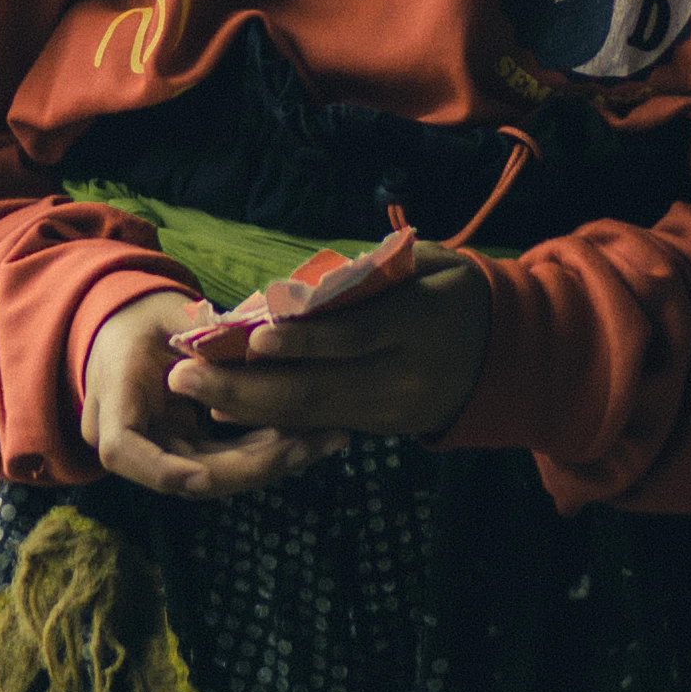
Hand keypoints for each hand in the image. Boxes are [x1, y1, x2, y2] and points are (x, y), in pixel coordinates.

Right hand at [83, 287, 326, 500]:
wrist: (125, 330)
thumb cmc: (143, 315)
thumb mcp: (166, 313)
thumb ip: (196, 328)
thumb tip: (241, 331)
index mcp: (113, 400)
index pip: (123, 449)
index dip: (162, 470)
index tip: (200, 478)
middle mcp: (129, 439)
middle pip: (185, 474)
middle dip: (249, 467)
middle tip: (306, 446)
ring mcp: (158, 452)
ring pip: (213, 476)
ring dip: (268, 463)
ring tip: (322, 442)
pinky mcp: (185, 452)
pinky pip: (224, 462)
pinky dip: (263, 452)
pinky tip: (308, 440)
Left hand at [172, 252, 489, 445]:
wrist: (505, 354)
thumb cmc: (453, 291)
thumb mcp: (429, 264)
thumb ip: (370, 274)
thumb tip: (299, 289)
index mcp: (418, 324)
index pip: (353, 336)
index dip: (302, 339)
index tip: (250, 335)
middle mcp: (403, 377)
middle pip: (318, 389)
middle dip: (246, 386)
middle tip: (185, 375)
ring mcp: (391, 410)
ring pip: (312, 414)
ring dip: (248, 407)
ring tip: (195, 391)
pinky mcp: (381, 427)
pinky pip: (320, 423)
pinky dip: (273, 418)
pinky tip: (229, 409)